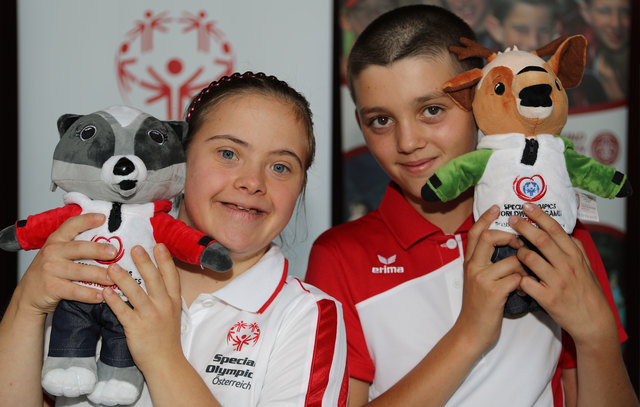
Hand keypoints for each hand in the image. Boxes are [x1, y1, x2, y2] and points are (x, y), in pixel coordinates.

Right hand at [15, 213, 115, 316]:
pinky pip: (75, 291)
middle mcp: (52, 253)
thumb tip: (106, 241)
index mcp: (56, 240)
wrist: (28, 294)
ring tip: (113, 278)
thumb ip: (74, 245)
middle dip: (98, 250)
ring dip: (99, 275)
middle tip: (114, 252)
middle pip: (79, 248)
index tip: (102, 218)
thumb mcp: (57, 253)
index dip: (87, 220)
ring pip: (80, 271)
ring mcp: (51, 270)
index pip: (71, 225)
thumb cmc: (49, 271)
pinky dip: (89, 294)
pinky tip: (101, 295)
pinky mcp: (51, 287)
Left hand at [103, 244, 182, 371]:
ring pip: (136, 293)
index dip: (165, 260)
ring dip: (123, 279)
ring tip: (112, 267)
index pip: (171, 276)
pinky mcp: (136, 328)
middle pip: (154, 280)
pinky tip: (105, 292)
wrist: (165, 362)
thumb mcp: (173, 314)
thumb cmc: (166, 338)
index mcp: (173, 301)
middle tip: (135, 248)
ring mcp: (150, 317)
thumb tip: (155, 279)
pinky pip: (122, 312)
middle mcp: (163, 306)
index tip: (158, 245)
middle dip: (144, 262)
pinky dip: (113, 301)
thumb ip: (165, 297)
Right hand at [456, 205, 526, 348]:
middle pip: (489, 237)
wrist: (472, 331)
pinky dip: (526, 282)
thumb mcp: (479, 280)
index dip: (486, 218)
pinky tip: (525, 290)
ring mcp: (482, 279)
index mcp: (470, 262)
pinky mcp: (493, 292)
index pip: (476, 232)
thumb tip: (507, 246)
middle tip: (520, 243)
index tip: (497, 207)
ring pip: (512, 259)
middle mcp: (473, 267)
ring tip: (527, 276)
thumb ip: (487, 262)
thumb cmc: (480, 306)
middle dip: (510, 236)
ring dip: (525, 267)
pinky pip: (517, 277)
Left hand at [509, 203, 617, 344]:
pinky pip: (525, 282)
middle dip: (524, 227)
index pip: (556, 230)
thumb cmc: (586, 291)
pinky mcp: (548, 298)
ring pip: (529, 259)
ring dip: (518, 254)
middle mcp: (567, 266)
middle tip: (512, 219)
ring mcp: (557, 281)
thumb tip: (567, 233)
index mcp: (575, 256)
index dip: (540, 216)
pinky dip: (517, 279)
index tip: (527, 206)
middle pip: (541, 240)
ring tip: (516, 254)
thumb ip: (575, 249)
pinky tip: (517, 280)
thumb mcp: (586, 267)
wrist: (593, 321)